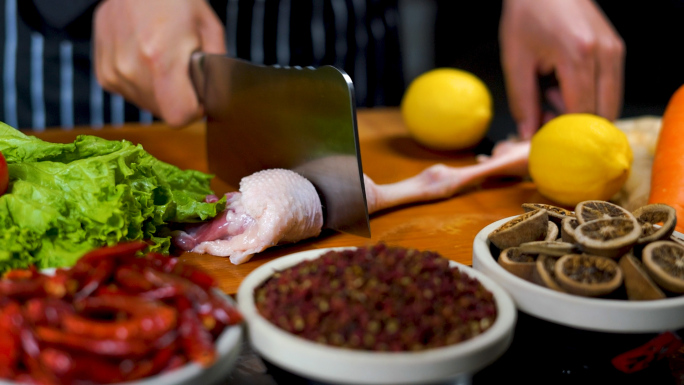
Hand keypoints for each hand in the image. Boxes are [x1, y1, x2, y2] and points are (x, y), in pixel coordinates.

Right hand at [93, 0, 225, 126]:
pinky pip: (130, 93)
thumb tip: (216, 98)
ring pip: (146, 104)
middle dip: (177, 97)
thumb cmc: (176, 0)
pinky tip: (145, 57)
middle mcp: (131, 68)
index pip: (178, 116)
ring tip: (161, 58)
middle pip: (163, 112)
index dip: (194, 109)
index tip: (198, 95)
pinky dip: (141, 82)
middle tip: (180, 68)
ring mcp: (113, 71)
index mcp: (160, 59)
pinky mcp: (103, 72)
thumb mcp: (209, 28)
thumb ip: (216, 69)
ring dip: (159, 90)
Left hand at [499, 0, 624, 138]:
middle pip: (602, 113)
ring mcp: (615, 50)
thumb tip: (529, 137)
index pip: (581, 113)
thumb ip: (523, 102)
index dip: (563, 130)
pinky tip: (564, 83)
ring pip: (610, 103)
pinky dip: (590, 96)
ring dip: (583, 110)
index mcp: (578, 55)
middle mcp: (604, 53)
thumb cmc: (527, 16)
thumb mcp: (515, 61)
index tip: (541, 129)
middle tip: (546, 108)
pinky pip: (610, 88)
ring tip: (552, 91)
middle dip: (575, 123)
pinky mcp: (617, 49)